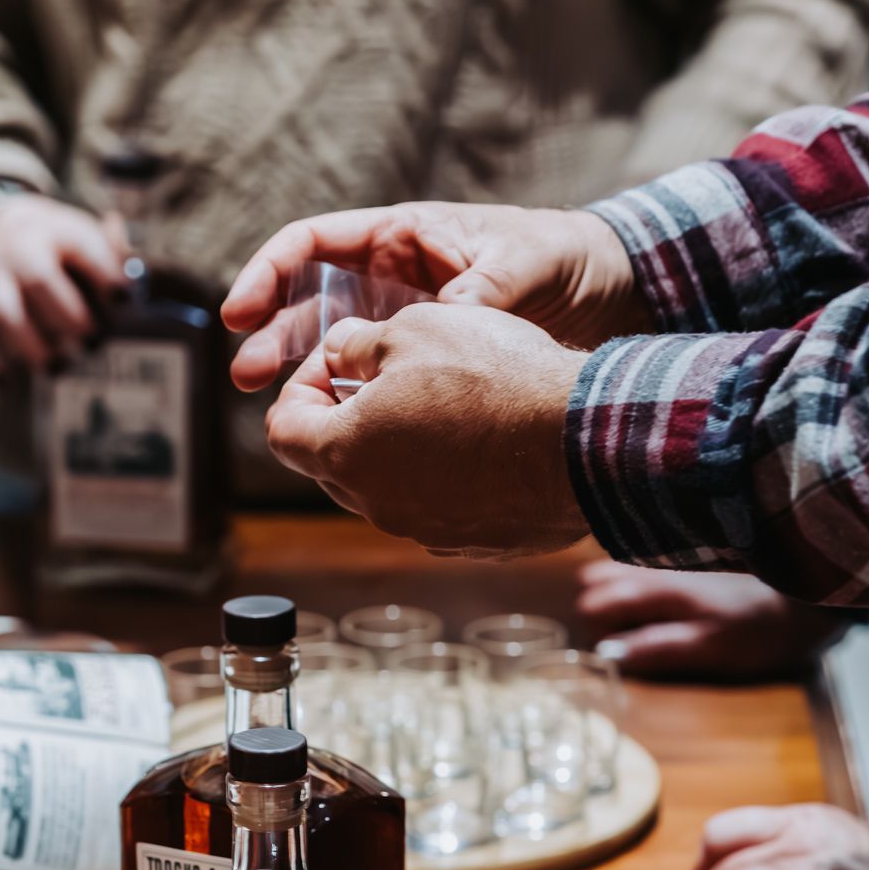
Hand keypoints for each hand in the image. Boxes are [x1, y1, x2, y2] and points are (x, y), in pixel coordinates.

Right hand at [0, 195, 127, 380]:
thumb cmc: (47, 242)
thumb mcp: (76, 231)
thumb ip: (111, 253)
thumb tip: (139, 278)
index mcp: (55, 230)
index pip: (82, 246)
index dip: (105, 273)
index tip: (123, 300)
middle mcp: (18, 249)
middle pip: (39, 279)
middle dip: (69, 316)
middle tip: (90, 344)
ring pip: (7, 311)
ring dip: (32, 345)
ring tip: (56, 368)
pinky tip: (6, 383)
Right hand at [221, 202, 650, 393]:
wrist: (609, 296)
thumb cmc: (564, 257)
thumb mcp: (525, 261)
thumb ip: (483, 288)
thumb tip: (446, 319)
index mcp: (400, 235)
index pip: (311, 246)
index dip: (268, 274)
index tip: (241, 311)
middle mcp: (389, 280)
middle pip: (310, 305)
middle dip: (274, 337)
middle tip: (249, 377)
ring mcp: (403, 325)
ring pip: (335, 353)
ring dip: (305, 379)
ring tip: (283, 412)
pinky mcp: (423, 367)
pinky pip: (374, 385)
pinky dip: (354, 405)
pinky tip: (342, 432)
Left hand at [260, 306, 584, 555]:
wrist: (583, 439)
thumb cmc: (494, 376)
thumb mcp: (413, 327)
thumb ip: (357, 344)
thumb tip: (339, 352)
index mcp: (344, 453)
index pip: (284, 430)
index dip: (300, 389)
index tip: (335, 364)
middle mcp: (376, 504)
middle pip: (333, 462)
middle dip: (347, 418)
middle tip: (385, 377)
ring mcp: (426, 530)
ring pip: (388, 486)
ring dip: (398, 447)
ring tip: (441, 401)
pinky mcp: (473, 542)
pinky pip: (440, 506)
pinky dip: (445, 476)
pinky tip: (482, 438)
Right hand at [576, 564, 850, 680]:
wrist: (809, 597)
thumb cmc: (761, 628)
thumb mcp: (711, 648)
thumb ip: (658, 648)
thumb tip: (606, 654)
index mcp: (658, 587)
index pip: (593, 603)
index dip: (595, 633)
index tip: (614, 655)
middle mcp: (655, 565)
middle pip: (595, 582)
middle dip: (600, 612)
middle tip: (629, 640)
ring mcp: (667, 560)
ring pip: (615, 571)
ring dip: (615, 598)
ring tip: (641, 626)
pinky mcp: (681, 561)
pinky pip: (637, 567)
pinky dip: (633, 586)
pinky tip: (657, 609)